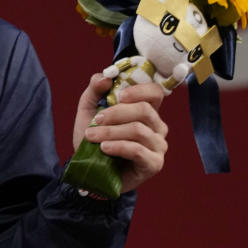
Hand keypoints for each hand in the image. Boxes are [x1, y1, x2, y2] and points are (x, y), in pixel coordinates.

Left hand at [73, 74, 168, 192]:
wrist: (90, 170)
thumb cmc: (94, 138)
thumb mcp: (88, 110)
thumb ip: (95, 90)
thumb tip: (105, 77)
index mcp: (146, 110)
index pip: (155, 93)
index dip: (139, 90)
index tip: (119, 95)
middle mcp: (157, 127)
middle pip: (144, 110)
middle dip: (116, 113)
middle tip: (96, 120)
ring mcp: (158, 146)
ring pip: (138, 130)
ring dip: (110, 132)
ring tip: (92, 136)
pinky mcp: (154, 164)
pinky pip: (138, 150)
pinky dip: (118, 146)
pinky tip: (104, 148)